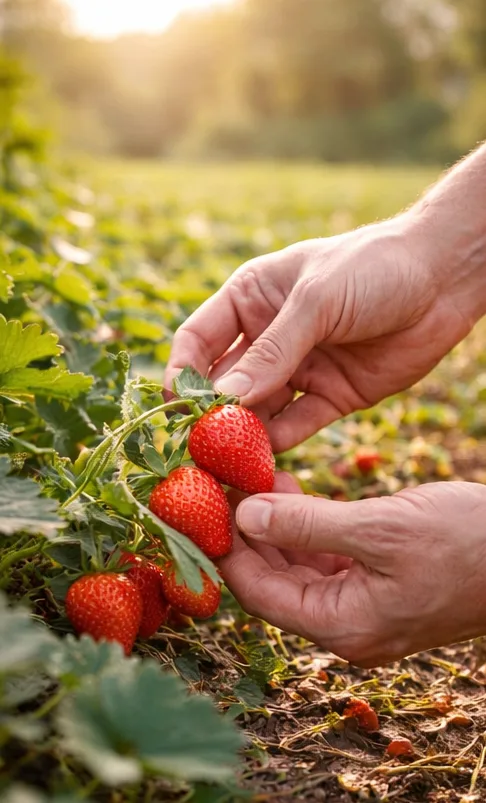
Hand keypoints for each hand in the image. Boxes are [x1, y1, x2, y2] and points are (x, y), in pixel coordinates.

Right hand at [166, 215, 478, 452]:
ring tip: (227, 465)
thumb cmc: (373, 267)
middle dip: (211, 415)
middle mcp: (267, 337)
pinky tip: (264, 463)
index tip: (176, 407)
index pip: (198, 340)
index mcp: (251, 299)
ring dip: (242, 437)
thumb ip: (272, 352)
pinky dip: (279, 444)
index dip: (183, 373)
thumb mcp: (316, 300)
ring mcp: (298, 369)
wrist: (444, 279)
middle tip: (197, 449)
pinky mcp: (330, 397)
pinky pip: (296, 425)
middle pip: (225, 383)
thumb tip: (224, 400)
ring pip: (258, 411)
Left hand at [219, 474, 485, 666]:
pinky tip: (291, 492)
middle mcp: (346, 626)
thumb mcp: (381, 527)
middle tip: (223, 483)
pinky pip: (325, 561)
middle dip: (247, 533)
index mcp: (343, 625)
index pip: (258, 594)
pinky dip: (304, 529)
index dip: (227, 548)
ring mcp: (363, 608)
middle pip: (273, 582)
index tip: (203, 503)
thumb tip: (246, 517)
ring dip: (274, 527)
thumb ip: (307, 525)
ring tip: (254, 478)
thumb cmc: (467, 543)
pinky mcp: (378, 586)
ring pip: (297, 569)